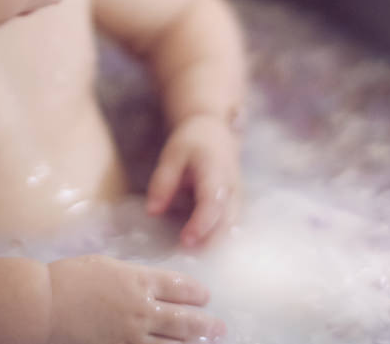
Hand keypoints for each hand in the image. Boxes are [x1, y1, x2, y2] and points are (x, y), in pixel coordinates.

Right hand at [46, 255, 224, 343]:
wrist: (45, 303)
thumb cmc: (70, 279)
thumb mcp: (106, 266)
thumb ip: (131, 276)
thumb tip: (148, 285)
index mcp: (138, 280)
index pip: (180, 287)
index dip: (197, 293)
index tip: (205, 296)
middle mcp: (141, 308)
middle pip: (185, 319)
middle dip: (206, 324)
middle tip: (219, 328)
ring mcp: (132, 334)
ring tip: (207, 343)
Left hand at [146, 113, 240, 247]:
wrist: (214, 132)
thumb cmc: (192, 142)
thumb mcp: (172, 155)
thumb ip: (163, 182)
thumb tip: (152, 212)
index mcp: (216, 171)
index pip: (212, 203)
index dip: (201, 224)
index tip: (185, 241)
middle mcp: (232, 188)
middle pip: (226, 222)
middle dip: (208, 242)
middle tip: (184, 257)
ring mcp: (238, 198)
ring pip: (231, 228)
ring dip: (213, 244)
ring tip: (190, 257)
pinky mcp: (236, 206)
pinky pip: (230, 227)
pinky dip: (217, 240)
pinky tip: (199, 250)